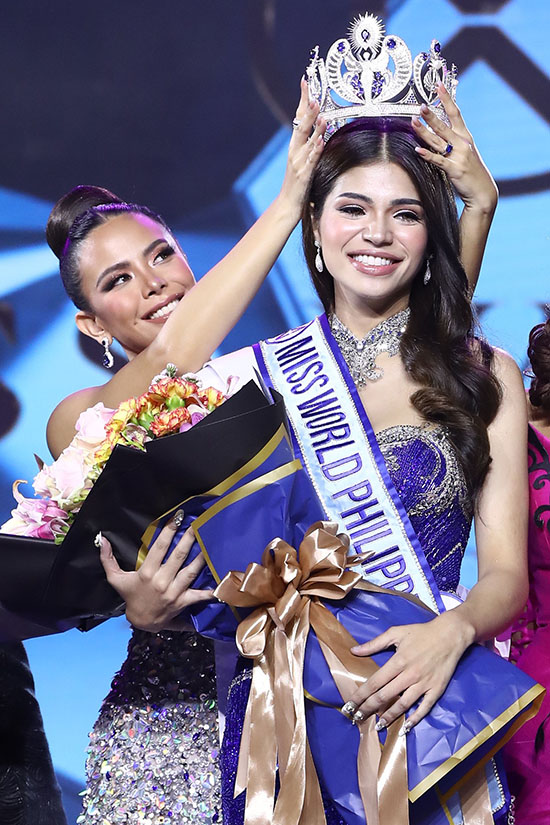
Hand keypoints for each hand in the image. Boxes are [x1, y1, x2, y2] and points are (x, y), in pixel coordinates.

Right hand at [98, 519, 213, 631]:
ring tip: (210, 544)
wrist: (140, 621)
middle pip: (178, 556)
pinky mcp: (183, 602)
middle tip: (197, 525)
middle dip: (188, 539)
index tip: (177, 517)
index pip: (159, 548)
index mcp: (147, 573)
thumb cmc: (130, 596)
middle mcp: (161, 581)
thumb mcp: (116, 579)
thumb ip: (108, 559)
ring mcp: (173, 592)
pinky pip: (198, 595)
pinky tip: (222, 581)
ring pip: (190, 572)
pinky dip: (210, 590)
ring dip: (201, 558)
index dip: (169, 531)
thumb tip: (102, 539)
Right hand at [278, 77, 325, 220]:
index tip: (305, 82)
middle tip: (312, 93)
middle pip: (301, 125)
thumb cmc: (298, 184)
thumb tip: (321, 129)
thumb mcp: (305, 161)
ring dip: (313, 125)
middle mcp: (295, 151)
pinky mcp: (304, 174)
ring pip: (306, 140)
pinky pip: (311, 159)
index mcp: (295, 146)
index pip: (298, 117)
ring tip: (319, 111)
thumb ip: (311, 145)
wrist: (288, 204)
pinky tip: (320, 140)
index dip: (302, 100)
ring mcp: (298, 162)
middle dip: (307, 108)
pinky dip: (315, 148)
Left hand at [347, 611, 472, 731]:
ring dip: (389, 717)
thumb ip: (374, 643)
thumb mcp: (396, 632)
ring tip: (378, 726)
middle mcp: (409, 675)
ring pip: (403, 705)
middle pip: (385, 696)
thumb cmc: (421, 632)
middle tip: (357, 718)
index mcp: (398, 661)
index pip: (375, 683)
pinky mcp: (436, 689)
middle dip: (369, 708)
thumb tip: (354, 651)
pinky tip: (406, 727)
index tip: (350, 705)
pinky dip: (415, 719)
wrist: (450, 634)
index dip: (361, 695)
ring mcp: (424, 684)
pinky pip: (424, 708)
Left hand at [412, 83, 497, 216]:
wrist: (482, 191)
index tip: (439, 86)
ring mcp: (458, 156)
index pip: (455, 113)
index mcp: (465, 137)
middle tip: (420, 106)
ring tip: (413, 122)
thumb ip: (453, 141)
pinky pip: (438, 160)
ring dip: (424, 131)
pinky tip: (418, 150)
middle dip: (431, 115)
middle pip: (444, 125)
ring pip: (438, 141)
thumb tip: (439, 131)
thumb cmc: (471, 171)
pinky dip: (427, 154)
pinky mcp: (454, 169)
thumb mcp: (465, 152)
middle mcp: (462, 143)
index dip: (446, 99)